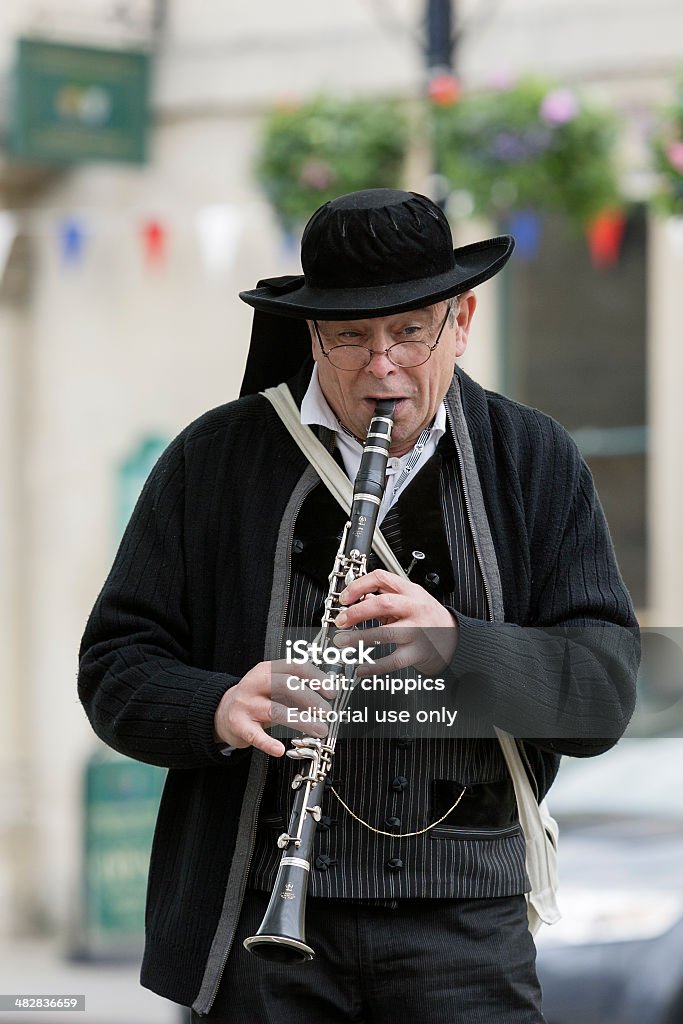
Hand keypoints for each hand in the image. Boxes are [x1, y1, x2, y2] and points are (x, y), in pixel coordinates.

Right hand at [214, 659, 334, 756]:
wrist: (223, 712)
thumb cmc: (256, 699)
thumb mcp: (273, 685)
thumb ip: (297, 686)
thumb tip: (329, 692)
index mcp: (266, 669)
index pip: (295, 667)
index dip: (317, 678)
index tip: (331, 692)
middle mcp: (255, 683)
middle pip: (287, 685)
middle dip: (311, 699)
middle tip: (327, 713)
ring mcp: (245, 703)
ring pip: (276, 710)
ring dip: (302, 721)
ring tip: (319, 730)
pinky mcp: (238, 724)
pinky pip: (256, 735)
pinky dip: (268, 743)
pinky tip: (280, 749)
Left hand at [333, 569, 458, 675]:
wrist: (454, 639)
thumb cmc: (428, 618)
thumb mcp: (410, 600)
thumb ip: (386, 597)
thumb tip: (356, 599)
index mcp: (410, 591)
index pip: (381, 578)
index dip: (358, 586)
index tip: (344, 598)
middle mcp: (415, 608)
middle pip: (383, 604)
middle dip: (357, 612)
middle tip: (341, 620)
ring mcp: (418, 631)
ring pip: (386, 633)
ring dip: (360, 638)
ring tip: (342, 641)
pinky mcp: (418, 652)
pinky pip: (394, 660)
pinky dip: (374, 665)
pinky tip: (361, 668)